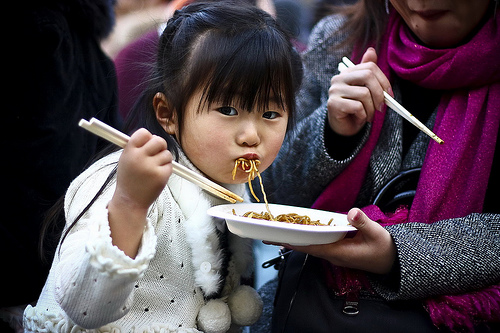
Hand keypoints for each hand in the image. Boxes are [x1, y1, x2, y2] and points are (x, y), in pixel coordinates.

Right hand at [113, 128, 172, 210]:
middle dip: (160, 146)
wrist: (130, 202)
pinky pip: (170, 165)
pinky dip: (166, 169)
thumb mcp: (125, 160)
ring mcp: (151, 167)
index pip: (143, 133)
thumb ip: (136, 147)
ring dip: (163, 159)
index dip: (148, 137)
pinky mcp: (161, 176)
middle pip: (159, 140)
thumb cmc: (129, 180)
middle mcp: (139, 157)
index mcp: (129, 151)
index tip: (148, 143)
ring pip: (167, 153)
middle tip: (157, 153)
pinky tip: (157, 176)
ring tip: (154, 169)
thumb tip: (151, 136)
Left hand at [270, 208, 396, 274]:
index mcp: (339, 253)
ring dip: (296, 240)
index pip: (312, 248)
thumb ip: (363, 223)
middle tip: (268, 236)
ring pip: (311, 247)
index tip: (280, 239)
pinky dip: (307, 239)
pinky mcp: (337, 252)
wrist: (393, 262)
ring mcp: (335, 255)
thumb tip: (352, 212)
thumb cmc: (385, 249)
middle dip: (289, 241)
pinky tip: (300, 232)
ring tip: (279, 232)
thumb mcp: (377, 233)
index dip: (295, 243)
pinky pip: (318, 245)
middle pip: (306, 248)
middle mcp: (333, 256)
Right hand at [327, 48, 391, 135]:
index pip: (370, 67)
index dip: (384, 80)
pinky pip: (357, 107)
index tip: (389, 95)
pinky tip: (360, 118)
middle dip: (379, 93)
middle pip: (367, 76)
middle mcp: (338, 78)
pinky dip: (363, 115)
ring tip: (369, 115)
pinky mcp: (333, 104)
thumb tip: (372, 50)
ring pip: (364, 94)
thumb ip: (369, 72)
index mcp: (347, 72)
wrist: (344, 127)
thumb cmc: (356, 107)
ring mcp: (334, 91)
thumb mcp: (365, 89)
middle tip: (381, 107)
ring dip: (371, 108)